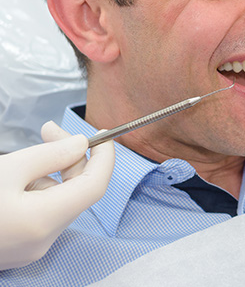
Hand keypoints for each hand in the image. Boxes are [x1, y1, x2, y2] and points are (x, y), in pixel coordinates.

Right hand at [0, 121, 113, 269]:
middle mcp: (44, 239)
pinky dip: (38, 187)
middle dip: (70, 156)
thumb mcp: (8, 169)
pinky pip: (43, 210)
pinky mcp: (20, 246)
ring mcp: (32, 247)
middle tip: (50, 129)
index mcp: (45, 221)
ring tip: (22, 156)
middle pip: (77, 190)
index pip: (96, 186)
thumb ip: (51, 155)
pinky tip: (16, 176)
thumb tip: (81, 144)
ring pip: (59, 199)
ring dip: (50, 171)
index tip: (103, 134)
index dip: (105, 157)